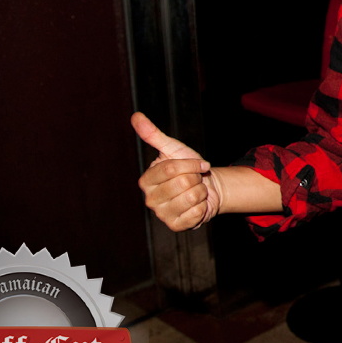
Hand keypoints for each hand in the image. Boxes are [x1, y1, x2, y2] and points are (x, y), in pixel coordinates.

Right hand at [132, 111, 219, 231]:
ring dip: (201, 191)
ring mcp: (162, 215)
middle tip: (194, 180)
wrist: (206, 187)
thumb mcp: (173, 149)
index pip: (172, 168)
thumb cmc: (188, 168)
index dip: (191, 164)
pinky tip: (197, 204)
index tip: (200, 164)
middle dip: (196, 178)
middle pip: (183, 183)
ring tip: (195, 190)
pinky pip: (197, 213)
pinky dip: (203, 206)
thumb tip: (136, 116)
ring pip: (192, 197)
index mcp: (146, 180)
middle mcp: (150, 199)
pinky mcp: (175, 226)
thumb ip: (153, 135)